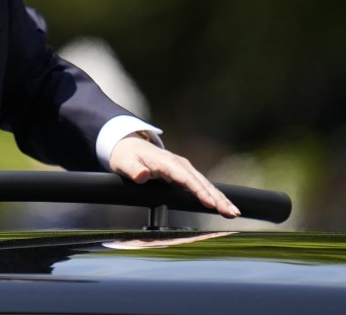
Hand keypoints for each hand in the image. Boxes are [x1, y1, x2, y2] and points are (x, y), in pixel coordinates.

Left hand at [109, 135, 240, 218]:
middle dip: (217, 198)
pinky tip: (225, 206)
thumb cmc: (126, 155)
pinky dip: (215, 196)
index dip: (198, 190)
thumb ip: (133, 170)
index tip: (210, 203)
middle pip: (201, 182)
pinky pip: (202, 186)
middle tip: (231, 213)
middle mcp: (179, 164)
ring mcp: (184, 169)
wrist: (127, 145)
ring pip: (205, 184)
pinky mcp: (185, 174)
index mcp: (166, 162)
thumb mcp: (124, 162)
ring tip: (234, 212)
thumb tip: (142, 175)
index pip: (185, 178)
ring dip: (220, 198)